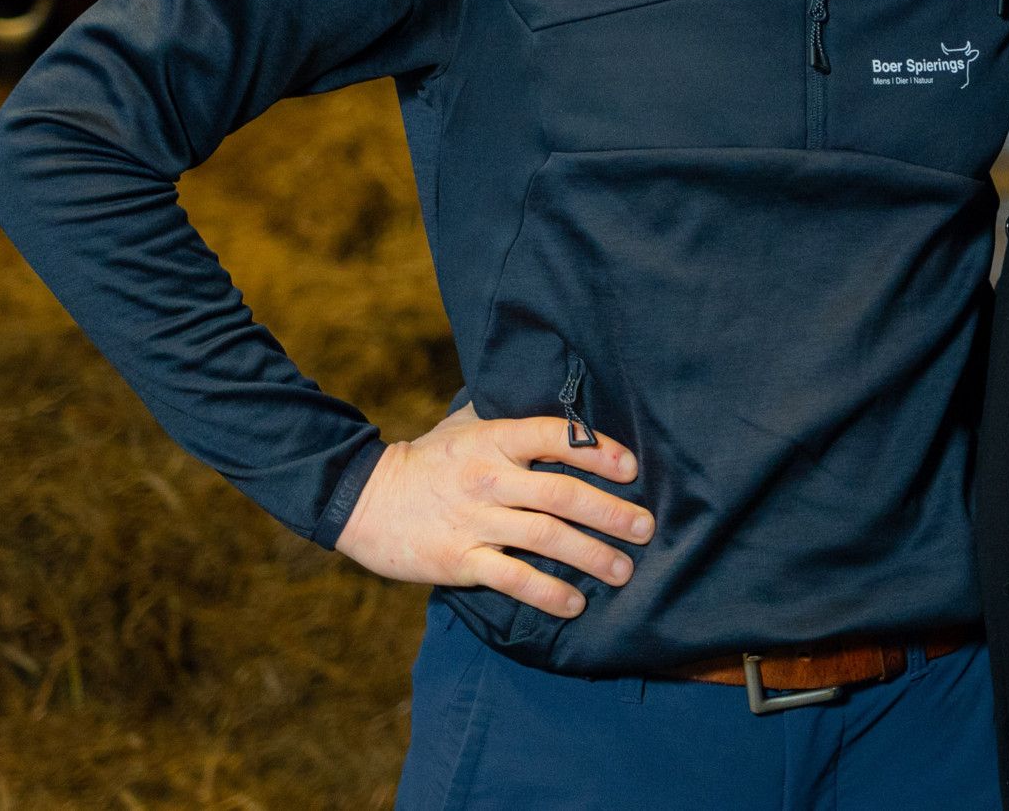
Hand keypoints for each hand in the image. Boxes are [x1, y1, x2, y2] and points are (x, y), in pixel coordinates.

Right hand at [335, 401, 652, 617]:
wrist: (363, 499)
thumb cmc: (426, 460)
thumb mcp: (464, 425)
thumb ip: (508, 417)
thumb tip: (561, 406)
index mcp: (494, 438)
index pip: (554, 437)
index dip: (597, 451)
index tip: (632, 469)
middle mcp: (489, 477)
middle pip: (561, 493)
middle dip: (610, 512)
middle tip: (646, 529)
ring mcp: (474, 520)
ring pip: (545, 537)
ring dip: (591, 555)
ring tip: (623, 570)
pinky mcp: (459, 559)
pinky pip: (513, 578)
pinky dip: (548, 593)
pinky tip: (575, 603)